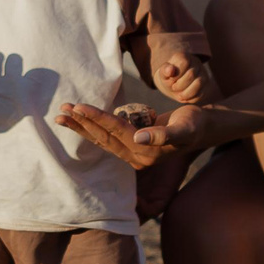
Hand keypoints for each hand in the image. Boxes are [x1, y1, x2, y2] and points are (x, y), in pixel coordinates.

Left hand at [55, 100, 213, 167]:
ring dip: (82, 127)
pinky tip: (78, 120)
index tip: (79, 106)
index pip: (116, 132)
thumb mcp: (186, 127)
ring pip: (101, 139)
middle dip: (82, 123)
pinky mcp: (131, 146)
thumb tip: (140, 136)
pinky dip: (91, 128)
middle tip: (62, 110)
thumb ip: (166, 134)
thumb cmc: (196, 124)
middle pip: (103, 138)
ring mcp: (133, 153)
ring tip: (62, 115)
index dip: (97, 118)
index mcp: (147, 152)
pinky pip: (106, 137)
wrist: (202, 129)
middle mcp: (137, 156)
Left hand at [155, 52, 207, 102]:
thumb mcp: (163, 74)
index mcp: (184, 57)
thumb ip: (164, 70)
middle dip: (179, 85)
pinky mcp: (206, 85)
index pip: (184, 62)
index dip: (176, 74)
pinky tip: (185, 98)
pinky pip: (202, 93)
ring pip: (199, 83)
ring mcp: (203, 74)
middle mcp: (196, 63)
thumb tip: (170, 70)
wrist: (176, 84)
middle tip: (174, 88)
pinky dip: (192, 99)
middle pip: (191, 74)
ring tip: (180, 96)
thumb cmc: (169, 77)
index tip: (170, 79)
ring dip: (186, 93)